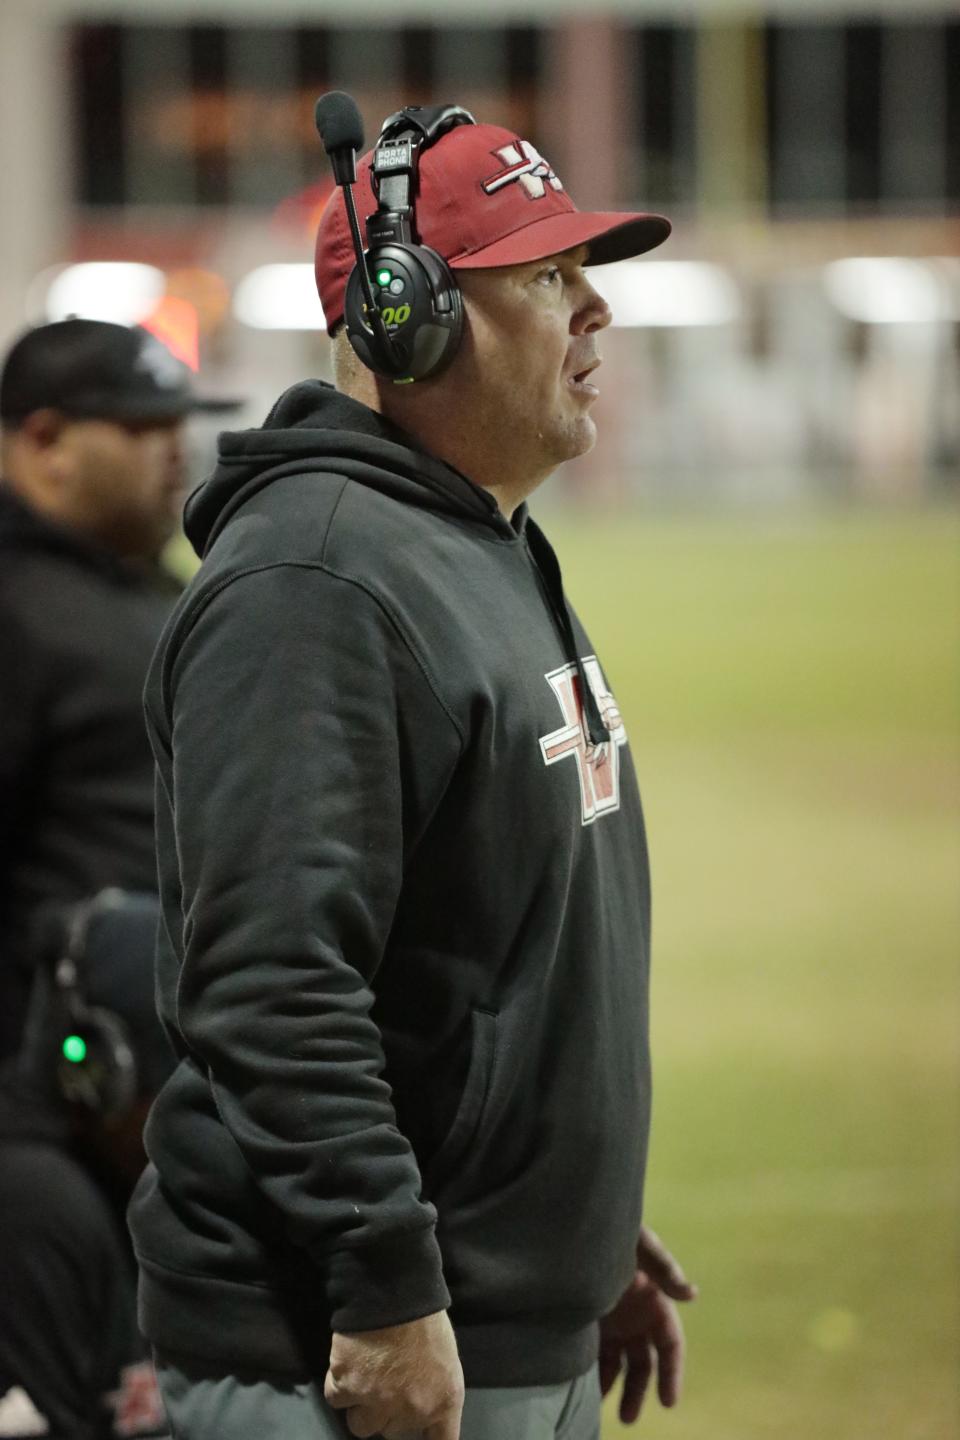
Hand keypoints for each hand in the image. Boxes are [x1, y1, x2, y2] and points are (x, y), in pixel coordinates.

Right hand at [324, 1309, 463, 1438]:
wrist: (394, 1290)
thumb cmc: (425, 1314)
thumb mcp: (444, 1355)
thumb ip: (432, 1386)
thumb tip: (417, 1397)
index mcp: (444, 1400)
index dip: (426, 1439)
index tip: (415, 1433)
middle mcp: (413, 1410)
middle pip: (392, 1432)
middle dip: (387, 1412)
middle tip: (385, 1384)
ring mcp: (379, 1402)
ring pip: (361, 1426)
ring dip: (360, 1405)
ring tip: (362, 1377)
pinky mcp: (348, 1387)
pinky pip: (337, 1400)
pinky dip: (339, 1384)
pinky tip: (347, 1363)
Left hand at [598, 1226, 697, 1424]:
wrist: (573, 1225)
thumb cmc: (612, 1229)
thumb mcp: (640, 1245)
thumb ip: (664, 1268)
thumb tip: (693, 1294)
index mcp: (655, 1301)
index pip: (670, 1345)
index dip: (672, 1373)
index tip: (668, 1401)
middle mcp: (636, 1316)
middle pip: (644, 1362)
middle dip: (639, 1390)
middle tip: (628, 1417)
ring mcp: (613, 1319)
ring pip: (618, 1362)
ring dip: (613, 1386)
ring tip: (602, 1408)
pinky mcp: (589, 1319)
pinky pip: (594, 1352)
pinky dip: (592, 1371)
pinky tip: (582, 1388)